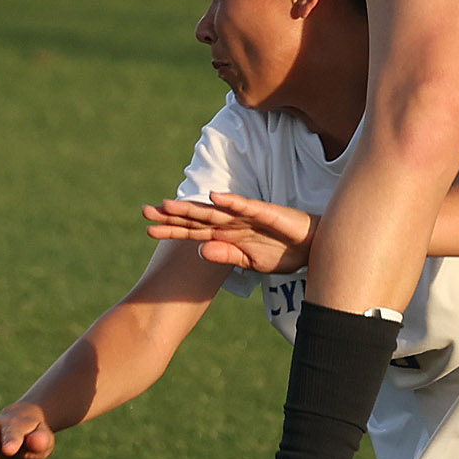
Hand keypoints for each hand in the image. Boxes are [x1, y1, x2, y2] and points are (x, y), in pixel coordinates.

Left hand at [145, 192, 314, 273]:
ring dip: (192, 208)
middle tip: (145, 212)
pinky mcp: (265, 212)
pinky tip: (213, 196)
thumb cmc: (282, 252)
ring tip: (168, 205)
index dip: (172, 230)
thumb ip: (226, 255)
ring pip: (214, 211)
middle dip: (172, 216)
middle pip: (197, 219)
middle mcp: (232, 222)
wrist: (313, 247)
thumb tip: (200, 251)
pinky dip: (230, 201)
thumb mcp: (250, 262)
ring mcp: (247, 216)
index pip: (194, 232)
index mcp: (227, 235)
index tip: (148, 230)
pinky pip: (245, 206)